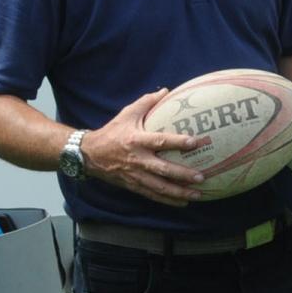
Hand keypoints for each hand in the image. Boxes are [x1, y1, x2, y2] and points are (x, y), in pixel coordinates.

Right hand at [81, 89, 209, 206]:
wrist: (90, 155)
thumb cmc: (112, 132)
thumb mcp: (127, 113)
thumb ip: (147, 102)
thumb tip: (166, 90)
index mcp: (136, 140)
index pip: (160, 141)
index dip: (177, 142)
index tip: (195, 142)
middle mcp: (137, 160)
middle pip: (163, 170)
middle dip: (183, 175)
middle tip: (201, 177)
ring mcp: (136, 175)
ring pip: (160, 187)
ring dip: (180, 192)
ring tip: (198, 194)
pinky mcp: (133, 186)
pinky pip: (153, 195)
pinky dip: (168, 200)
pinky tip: (183, 202)